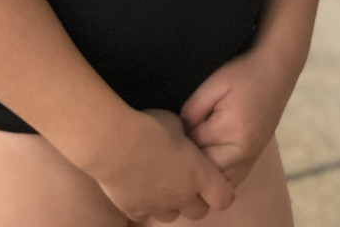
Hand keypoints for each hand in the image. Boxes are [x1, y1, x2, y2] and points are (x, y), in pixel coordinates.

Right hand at [89, 107, 234, 223]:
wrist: (116, 143)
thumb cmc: (150, 127)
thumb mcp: (176, 123)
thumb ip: (185, 137)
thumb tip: (181, 140)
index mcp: (199, 175)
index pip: (224, 197)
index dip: (219, 189)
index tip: (211, 178)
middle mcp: (183, 197)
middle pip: (199, 211)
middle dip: (195, 198)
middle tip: (184, 179)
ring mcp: (159, 207)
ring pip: (172, 216)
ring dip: (171, 203)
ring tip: (159, 183)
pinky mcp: (136, 212)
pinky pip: (146, 213)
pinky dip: (145, 203)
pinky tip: (137, 186)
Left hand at [179, 46, 298, 187]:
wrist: (276, 70)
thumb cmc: (243, 73)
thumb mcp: (214, 83)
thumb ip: (193, 109)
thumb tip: (180, 132)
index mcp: (233, 129)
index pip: (196, 146)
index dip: (181, 138)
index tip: (174, 129)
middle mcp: (244, 150)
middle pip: (208, 170)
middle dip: (192, 159)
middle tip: (181, 142)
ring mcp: (252, 158)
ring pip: (221, 182)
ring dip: (205, 171)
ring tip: (195, 151)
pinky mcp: (254, 158)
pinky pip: (233, 180)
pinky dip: (219, 176)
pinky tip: (209, 161)